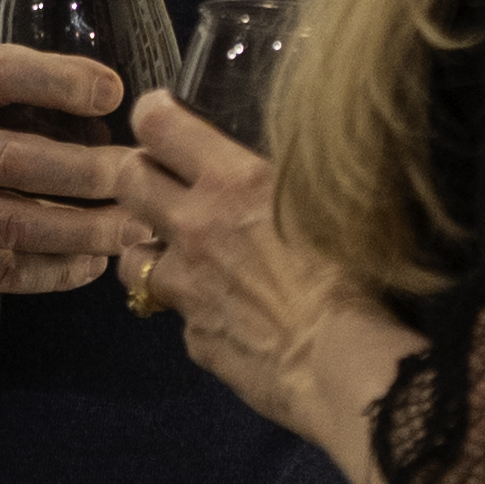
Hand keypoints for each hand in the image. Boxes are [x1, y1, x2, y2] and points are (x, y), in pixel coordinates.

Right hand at [0, 44, 144, 298]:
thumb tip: (89, 92)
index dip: (57, 80)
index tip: (113, 90)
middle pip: (13, 160)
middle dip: (87, 175)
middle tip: (140, 179)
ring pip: (7, 225)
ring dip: (78, 233)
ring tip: (129, 231)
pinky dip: (41, 273)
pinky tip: (82, 267)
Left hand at [124, 98, 412, 483]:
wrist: (344, 367)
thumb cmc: (356, 276)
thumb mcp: (330, 202)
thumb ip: (288, 180)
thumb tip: (274, 168)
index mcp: (232, 182)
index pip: (158, 125)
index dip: (154, 116)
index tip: (163, 120)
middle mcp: (195, 227)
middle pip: (128, 181)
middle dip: (136, 176)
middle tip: (161, 184)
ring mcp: (186, 286)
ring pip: (132, 257)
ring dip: (152, 251)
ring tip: (182, 258)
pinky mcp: (192, 336)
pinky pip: (179, 314)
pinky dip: (194, 311)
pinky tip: (227, 315)